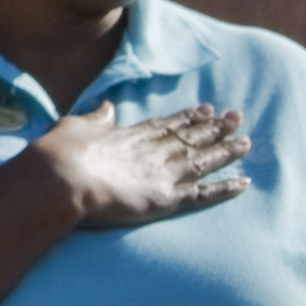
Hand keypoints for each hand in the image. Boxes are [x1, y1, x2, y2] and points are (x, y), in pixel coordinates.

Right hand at [31, 103, 250, 227]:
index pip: (167, 125)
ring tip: (247, 143)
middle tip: (238, 117)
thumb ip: (96, 118)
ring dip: (225, 151)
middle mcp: (152, 152)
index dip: (189, 118)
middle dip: (215, 127)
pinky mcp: (165, 199)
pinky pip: (203, 194)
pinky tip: (244, 183)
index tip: (208, 109)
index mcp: (131, 135)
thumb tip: (107, 106)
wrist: (60, 179)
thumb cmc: (58, 154)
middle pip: (190, 138)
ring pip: (202, 160)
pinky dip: (225, 189)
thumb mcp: (76, 125)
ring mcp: (161, 174)